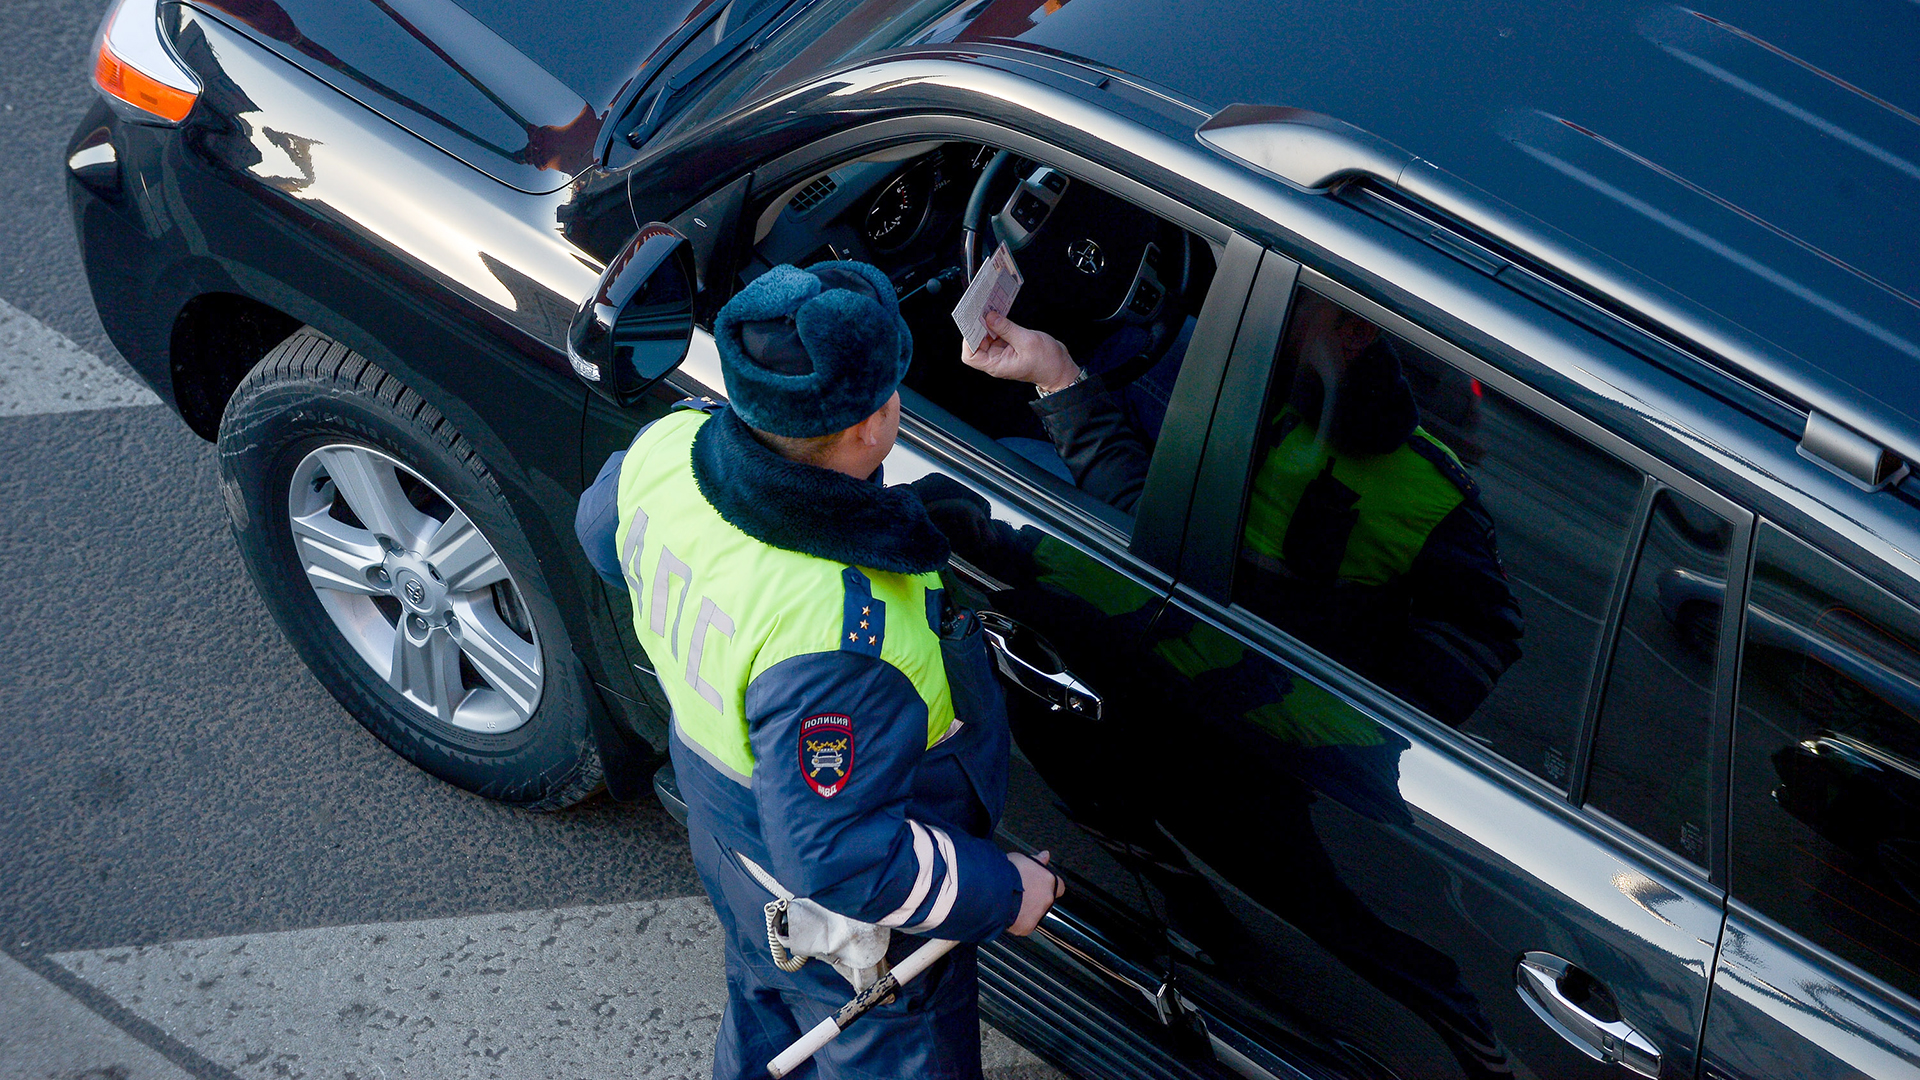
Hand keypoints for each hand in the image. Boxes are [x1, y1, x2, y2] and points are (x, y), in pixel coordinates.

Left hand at [962, 312, 1079, 392]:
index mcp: (997, 364)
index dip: (968, 341)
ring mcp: (1003, 354)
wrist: (1060, 368)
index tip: (973, 324)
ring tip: (991, 310)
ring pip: (987, 338)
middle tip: (981, 312)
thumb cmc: (1046, 361)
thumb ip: (1006, 329)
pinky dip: (998, 325)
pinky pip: (998, 335)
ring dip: (988, 324)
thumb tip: (989, 317)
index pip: (971, 356)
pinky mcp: (1009, 347)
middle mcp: (996, 360)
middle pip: (977, 345)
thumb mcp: (1026, 341)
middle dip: (978, 328)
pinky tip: (1000, 315)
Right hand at [1006, 850, 1064, 935]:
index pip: (1059, 885)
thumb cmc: (1005, 873)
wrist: (993, 890)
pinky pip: (1024, 925)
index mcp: (1048, 879)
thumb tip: (1045, 856)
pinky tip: (1007, 913)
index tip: (1039, 884)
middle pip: (1046, 900)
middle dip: (1036, 898)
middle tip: (1021, 893)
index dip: (1048, 885)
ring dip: (1027, 910)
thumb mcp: (1021, 858)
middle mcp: (1047, 897)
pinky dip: (1018, 921)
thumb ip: (1037, 860)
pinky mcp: (1027, 926)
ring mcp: (1038, 913)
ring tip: (1011, 903)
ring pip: (1035, 913)